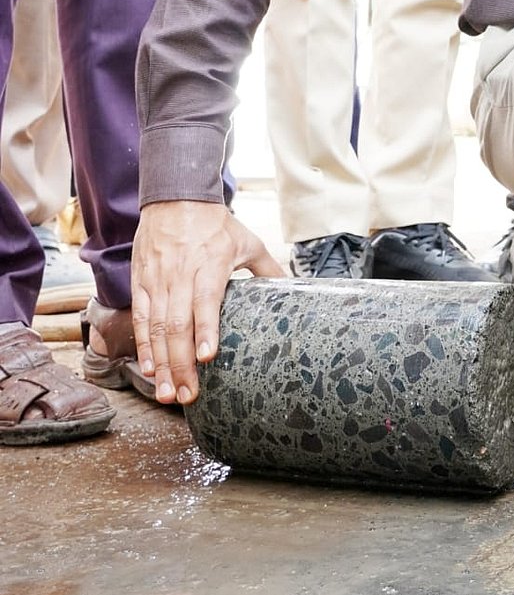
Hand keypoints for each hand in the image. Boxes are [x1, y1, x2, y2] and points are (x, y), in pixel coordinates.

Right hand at [131, 199, 285, 405]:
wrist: (174, 198)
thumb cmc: (215, 224)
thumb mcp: (247, 241)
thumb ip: (267, 269)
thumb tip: (293, 288)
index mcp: (209, 265)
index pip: (205, 301)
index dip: (205, 330)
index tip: (208, 357)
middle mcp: (180, 276)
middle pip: (176, 325)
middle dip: (181, 364)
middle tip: (187, 396)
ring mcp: (157, 281)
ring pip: (155, 328)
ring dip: (161, 364)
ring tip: (167, 393)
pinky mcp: (141, 283)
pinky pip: (140, 319)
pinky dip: (143, 346)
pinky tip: (150, 369)